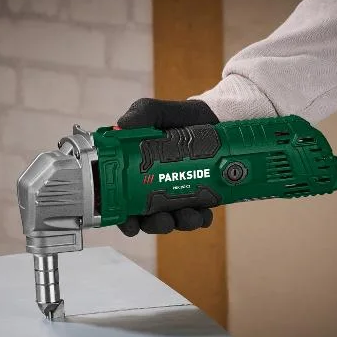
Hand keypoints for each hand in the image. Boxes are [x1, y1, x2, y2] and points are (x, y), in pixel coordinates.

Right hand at [115, 98, 218, 236]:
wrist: (214, 117)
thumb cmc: (178, 117)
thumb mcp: (155, 112)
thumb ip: (140, 115)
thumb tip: (122, 125)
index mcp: (134, 174)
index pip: (123, 203)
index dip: (124, 218)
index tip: (130, 224)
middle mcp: (153, 189)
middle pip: (148, 219)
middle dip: (155, 225)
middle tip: (163, 221)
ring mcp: (176, 196)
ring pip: (174, 221)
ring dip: (180, 223)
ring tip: (190, 216)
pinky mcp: (200, 198)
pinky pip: (199, 216)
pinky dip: (201, 219)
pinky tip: (205, 214)